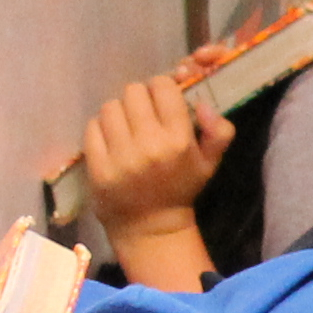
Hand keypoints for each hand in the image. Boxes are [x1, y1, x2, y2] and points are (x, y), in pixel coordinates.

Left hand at [85, 71, 231, 290]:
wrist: (150, 226)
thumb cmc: (180, 188)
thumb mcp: (209, 163)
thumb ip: (220, 132)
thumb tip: (203, 104)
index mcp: (179, 141)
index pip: (162, 87)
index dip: (161, 89)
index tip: (161, 101)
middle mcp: (150, 145)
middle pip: (133, 92)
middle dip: (138, 99)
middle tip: (142, 115)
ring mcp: (121, 156)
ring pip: (110, 107)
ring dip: (118, 113)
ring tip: (125, 128)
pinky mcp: (98, 166)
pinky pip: (93, 126)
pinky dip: (100, 129)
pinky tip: (111, 141)